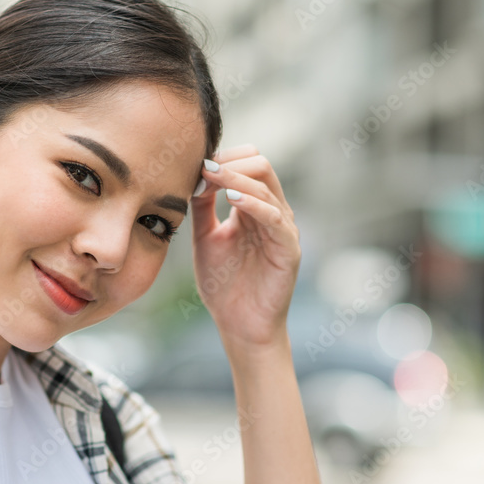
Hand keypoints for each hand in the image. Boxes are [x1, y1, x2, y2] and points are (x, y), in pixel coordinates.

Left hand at [190, 144, 300, 347]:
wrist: (239, 324)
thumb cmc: (224, 285)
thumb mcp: (206, 237)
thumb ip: (202, 207)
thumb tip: (196, 172)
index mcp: (253, 208)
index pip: (246, 166)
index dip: (223, 158)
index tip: (195, 159)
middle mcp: (272, 213)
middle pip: (261, 166)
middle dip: (231, 161)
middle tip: (203, 164)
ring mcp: (283, 229)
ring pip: (266, 187)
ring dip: (237, 177)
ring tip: (212, 174)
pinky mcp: (289, 248)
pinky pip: (275, 217)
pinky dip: (253, 203)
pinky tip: (231, 198)